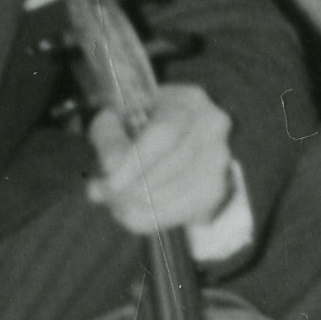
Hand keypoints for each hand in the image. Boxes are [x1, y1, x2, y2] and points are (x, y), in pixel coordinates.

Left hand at [85, 77, 258, 265]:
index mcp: (189, 101)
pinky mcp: (215, 191)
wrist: (176, 136)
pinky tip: (129, 210)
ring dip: (135, 206)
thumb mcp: (118, 117)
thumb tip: (110, 168)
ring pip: (174, 195)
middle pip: (171, 167)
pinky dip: (147, 218)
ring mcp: (219, 161)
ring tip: (112, 201)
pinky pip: (177, 214)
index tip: (108, 183)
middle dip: (130, 188)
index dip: (135, 162)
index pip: (164, 133)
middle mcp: (213, 129)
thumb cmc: (142, 124)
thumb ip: (109, 136)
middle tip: (101, 194)